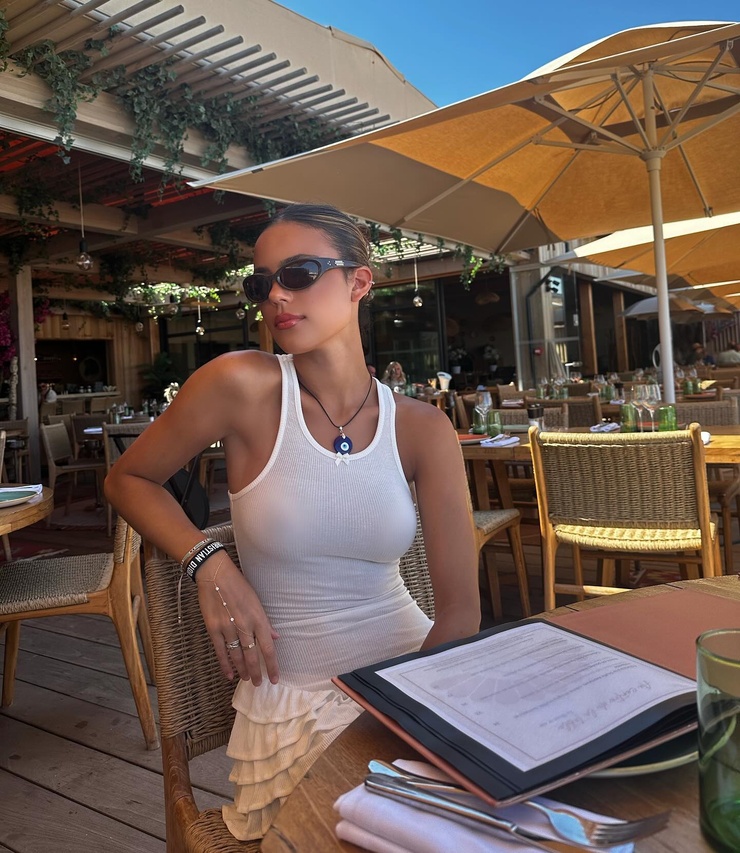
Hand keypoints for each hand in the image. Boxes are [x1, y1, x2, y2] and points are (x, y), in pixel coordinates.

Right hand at [195, 554, 278, 684]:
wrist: (216, 575)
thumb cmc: (239, 586)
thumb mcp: (257, 601)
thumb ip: (265, 622)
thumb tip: (275, 637)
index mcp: (258, 618)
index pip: (268, 648)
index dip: (272, 665)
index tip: (275, 678)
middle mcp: (244, 625)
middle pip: (252, 655)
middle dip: (257, 672)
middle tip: (259, 684)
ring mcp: (228, 628)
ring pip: (237, 656)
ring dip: (242, 670)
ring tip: (247, 679)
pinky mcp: (213, 628)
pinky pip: (220, 651)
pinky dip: (225, 665)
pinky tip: (229, 675)